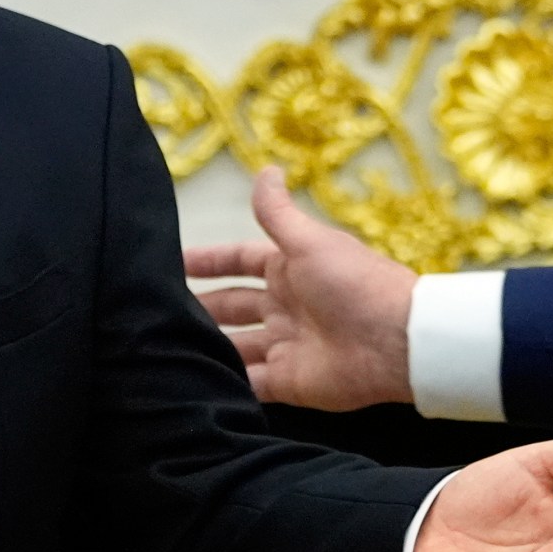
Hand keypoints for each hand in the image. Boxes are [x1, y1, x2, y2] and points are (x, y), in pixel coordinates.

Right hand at [185, 167, 417, 408]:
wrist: (394, 342)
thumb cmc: (355, 283)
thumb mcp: (310, 242)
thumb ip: (278, 213)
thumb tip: (266, 169)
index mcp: (290, 269)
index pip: (240, 261)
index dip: (209, 261)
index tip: (172, 263)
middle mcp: (285, 307)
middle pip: (232, 306)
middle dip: (201, 307)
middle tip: (157, 310)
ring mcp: (286, 345)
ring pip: (235, 346)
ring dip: (208, 345)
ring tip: (164, 346)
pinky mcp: (288, 382)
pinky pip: (248, 383)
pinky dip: (225, 382)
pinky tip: (192, 380)